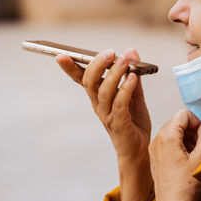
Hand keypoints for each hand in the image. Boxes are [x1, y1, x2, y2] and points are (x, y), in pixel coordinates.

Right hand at [56, 49, 152, 200]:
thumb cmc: (133, 121)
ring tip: (125, 61)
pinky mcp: (119, 124)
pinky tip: (133, 78)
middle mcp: (99, 105)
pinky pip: (119, 104)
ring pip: (104, 91)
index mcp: (98, 97)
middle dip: (97, 65)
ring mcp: (107, 115)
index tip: (60, 55)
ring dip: (114, 74)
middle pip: (90, 82)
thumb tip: (131, 51)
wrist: (139, 150)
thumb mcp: (134, 94)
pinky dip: (125, 89)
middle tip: (110, 52)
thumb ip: (131, 74)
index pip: (82, 79)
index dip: (70, 68)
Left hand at [149, 110, 200, 200]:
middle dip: (193, 131)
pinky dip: (181, 147)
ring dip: (188, 140)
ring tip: (196, 156)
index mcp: (166, 136)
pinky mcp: (156, 158)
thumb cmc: (185, 189)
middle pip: (178, 122)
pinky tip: (189, 162)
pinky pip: (169, 144)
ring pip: (174, 133)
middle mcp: (157, 140)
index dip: (197, 122)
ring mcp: (155, 149)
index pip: (183, 114)